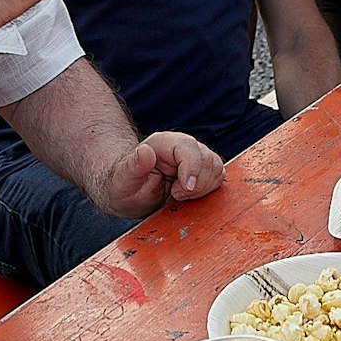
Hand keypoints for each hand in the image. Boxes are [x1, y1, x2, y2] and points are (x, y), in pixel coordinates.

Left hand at [92, 131, 224, 217]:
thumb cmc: (123, 186)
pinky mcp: (201, 171)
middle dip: (196, 183)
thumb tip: (145, 151)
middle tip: (175, 195)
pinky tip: (190, 196)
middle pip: (206, 159)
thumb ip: (133, 165)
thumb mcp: (122, 179)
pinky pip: (218, 176)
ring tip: (180, 195)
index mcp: (163, 143)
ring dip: (203, 187)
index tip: (185, 189)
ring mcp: (194, 158)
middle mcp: (181, 147)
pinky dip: (209, 189)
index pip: (188, 147)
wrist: (129, 194)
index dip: (192, 168)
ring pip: (216, 167)